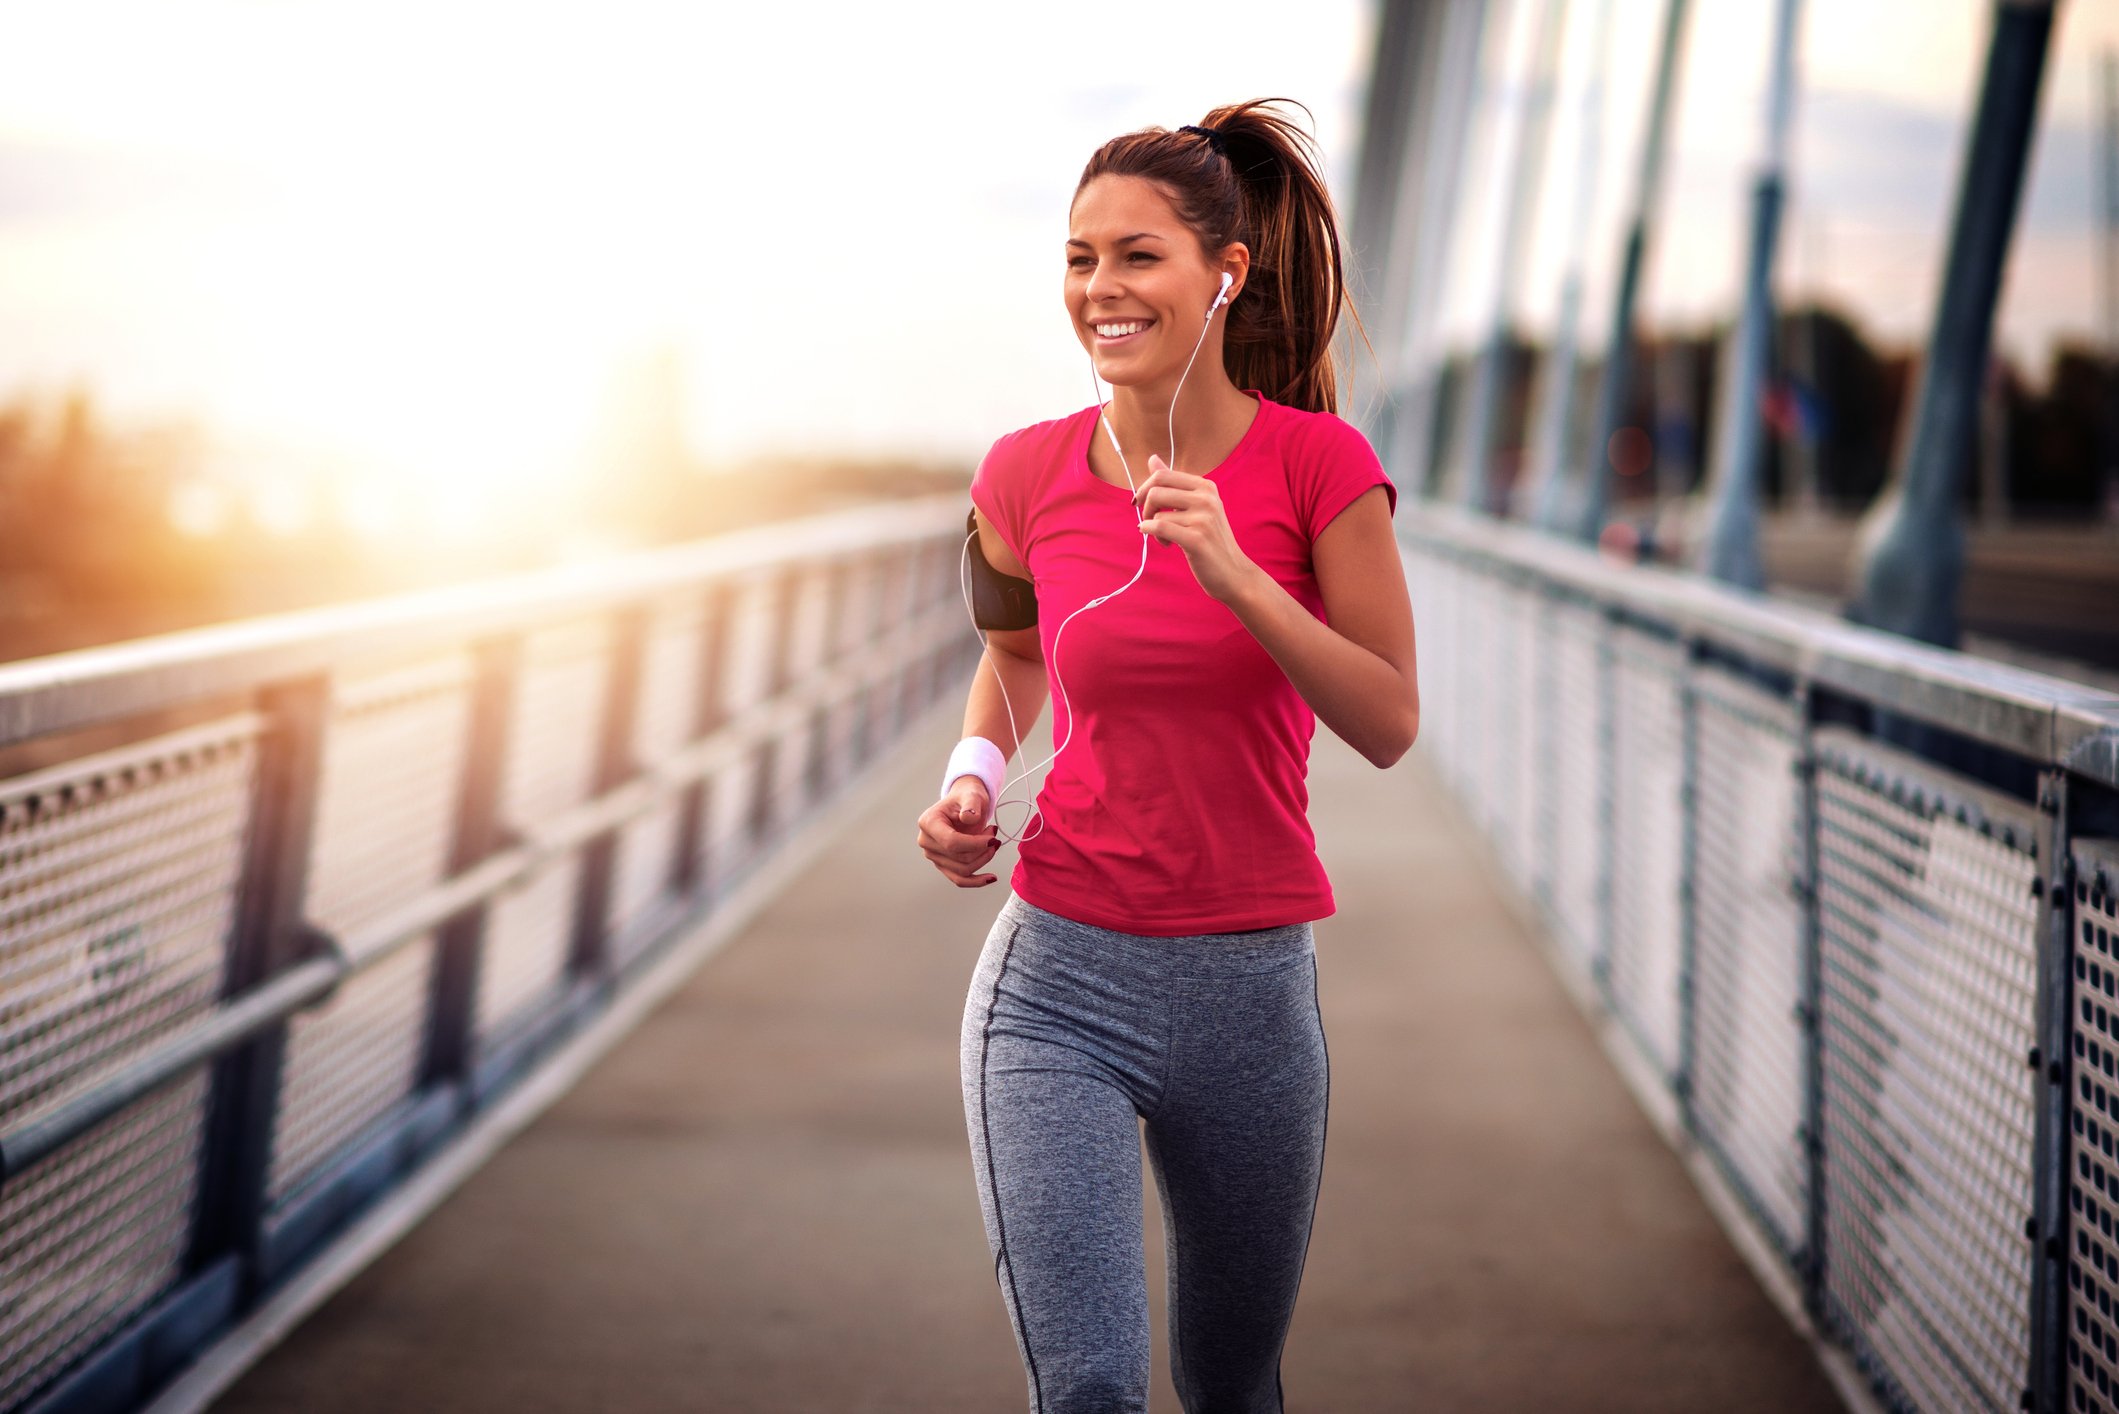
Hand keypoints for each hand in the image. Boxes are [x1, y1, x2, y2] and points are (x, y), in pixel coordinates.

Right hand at [916, 778, 999, 886]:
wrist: (964, 804)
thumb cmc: (966, 798)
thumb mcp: (972, 795)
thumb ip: (971, 804)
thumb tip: (969, 818)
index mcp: (928, 822)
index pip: (951, 842)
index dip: (975, 844)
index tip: (993, 838)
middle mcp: (926, 841)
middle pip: (959, 858)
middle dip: (982, 849)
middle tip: (994, 835)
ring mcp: (933, 855)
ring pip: (962, 870)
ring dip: (983, 859)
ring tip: (993, 843)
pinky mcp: (943, 864)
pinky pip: (959, 879)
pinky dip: (976, 881)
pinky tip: (991, 878)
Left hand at [1133, 454, 1257, 602]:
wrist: (1233, 572)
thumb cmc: (1211, 539)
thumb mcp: (1196, 507)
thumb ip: (1173, 483)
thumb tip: (1152, 458)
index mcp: (1206, 487)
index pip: (1162, 475)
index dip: (1144, 489)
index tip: (1140, 504)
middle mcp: (1206, 499)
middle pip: (1156, 490)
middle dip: (1145, 508)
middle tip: (1150, 522)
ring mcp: (1203, 518)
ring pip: (1157, 513)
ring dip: (1153, 528)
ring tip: (1166, 539)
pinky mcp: (1197, 539)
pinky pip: (1160, 528)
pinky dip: (1152, 534)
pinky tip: (1162, 542)